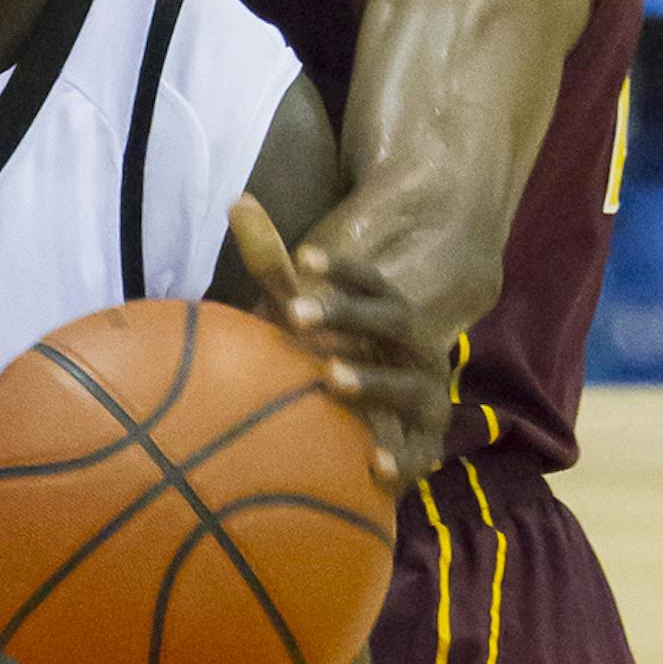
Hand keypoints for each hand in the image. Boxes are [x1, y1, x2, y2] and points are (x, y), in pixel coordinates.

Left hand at [228, 195, 448, 491]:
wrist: (364, 431)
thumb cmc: (327, 357)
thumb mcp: (299, 313)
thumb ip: (272, 265)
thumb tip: (237, 200)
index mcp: (391, 316)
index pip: (374, 283)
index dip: (343, 269)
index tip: (303, 256)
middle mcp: (418, 353)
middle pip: (395, 323)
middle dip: (350, 315)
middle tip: (295, 313)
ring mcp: (426, 402)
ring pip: (409, 388)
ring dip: (373, 379)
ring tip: (330, 376)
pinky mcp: (424, 450)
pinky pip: (418, 456)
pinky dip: (401, 460)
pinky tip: (374, 463)